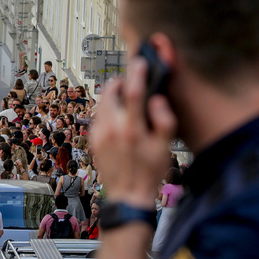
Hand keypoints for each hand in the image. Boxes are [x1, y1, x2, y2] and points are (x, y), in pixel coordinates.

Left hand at [90, 58, 175, 207]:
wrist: (128, 196)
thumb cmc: (149, 172)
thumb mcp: (165, 148)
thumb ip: (164, 121)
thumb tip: (157, 100)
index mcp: (132, 130)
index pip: (134, 92)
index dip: (137, 73)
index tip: (140, 62)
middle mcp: (112, 130)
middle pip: (110, 92)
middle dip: (120, 83)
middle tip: (130, 82)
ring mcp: (99, 135)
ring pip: (102, 103)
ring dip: (112, 96)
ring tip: (125, 99)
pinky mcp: (93, 141)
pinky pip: (98, 117)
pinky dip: (107, 111)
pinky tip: (118, 118)